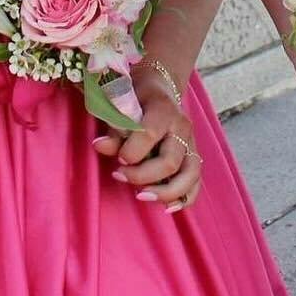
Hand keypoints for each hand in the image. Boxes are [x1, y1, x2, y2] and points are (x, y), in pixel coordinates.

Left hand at [90, 73, 202, 212]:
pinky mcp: (193, 156)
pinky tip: (167, 208)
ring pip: (189, 175)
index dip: (132, 151)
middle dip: (142, 176)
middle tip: (119, 175)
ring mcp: (191, 143)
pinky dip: (185, 198)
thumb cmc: (136, 97)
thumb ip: (113, 130)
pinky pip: (196, 182)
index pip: (151, 135)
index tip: (118, 158)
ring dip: (165, 192)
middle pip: (170, 161)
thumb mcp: (122, 106)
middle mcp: (182, 127)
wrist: (159, 88)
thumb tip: (98, 146)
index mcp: (163, 110)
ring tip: (142, 196)